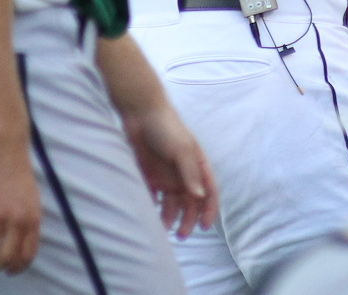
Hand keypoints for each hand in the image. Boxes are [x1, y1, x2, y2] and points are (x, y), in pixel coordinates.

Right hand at [0, 132, 41, 273]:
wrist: (5, 143)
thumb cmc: (16, 167)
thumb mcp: (30, 195)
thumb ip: (26, 217)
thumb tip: (19, 240)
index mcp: (33, 216)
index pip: (27, 254)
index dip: (17, 268)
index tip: (8, 271)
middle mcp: (17, 218)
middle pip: (5, 258)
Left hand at [121, 102, 216, 238]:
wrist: (139, 112)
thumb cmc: (166, 127)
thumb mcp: (182, 149)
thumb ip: (190, 173)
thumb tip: (199, 196)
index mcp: (197, 166)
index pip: (208, 192)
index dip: (209, 210)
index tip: (204, 227)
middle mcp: (183, 173)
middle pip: (189, 203)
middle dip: (187, 220)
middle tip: (180, 234)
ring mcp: (166, 175)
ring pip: (171, 204)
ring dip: (169, 217)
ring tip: (162, 228)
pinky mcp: (149, 176)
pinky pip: (153, 198)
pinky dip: (152, 208)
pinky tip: (149, 214)